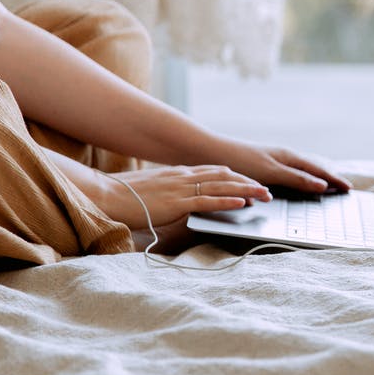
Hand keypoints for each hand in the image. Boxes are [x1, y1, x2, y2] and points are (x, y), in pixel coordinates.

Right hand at [98, 165, 270, 228]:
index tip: (251, 181)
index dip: (236, 177)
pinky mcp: (177, 203)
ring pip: (222, 186)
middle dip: (248, 182)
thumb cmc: (125, 196)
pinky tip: (243, 203)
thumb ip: (171, 192)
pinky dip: (228, 200)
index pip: (215, 171)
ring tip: (265, 195)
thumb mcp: (154, 189)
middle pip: (224, 176)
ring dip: (247, 190)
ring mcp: (181, 189)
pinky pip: (208, 201)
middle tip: (267, 190)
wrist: (106, 195)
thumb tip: (181, 199)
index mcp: (179, 173)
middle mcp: (184, 176)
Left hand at [219, 141, 353, 193]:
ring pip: (302, 170)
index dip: (334, 180)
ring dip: (316, 178)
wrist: (209, 153)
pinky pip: (291, 173)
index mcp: (289, 158)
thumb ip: (297, 179)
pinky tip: (297, 183)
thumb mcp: (271, 173)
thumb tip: (323, 185)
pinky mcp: (262, 167)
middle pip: (313, 168)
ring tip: (327, 185)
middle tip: (344, 187)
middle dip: (329, 177)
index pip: (319, 171)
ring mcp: (273, 161)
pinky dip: (302, 179)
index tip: (349, 189)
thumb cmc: (239, 161)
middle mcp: (283, 157)